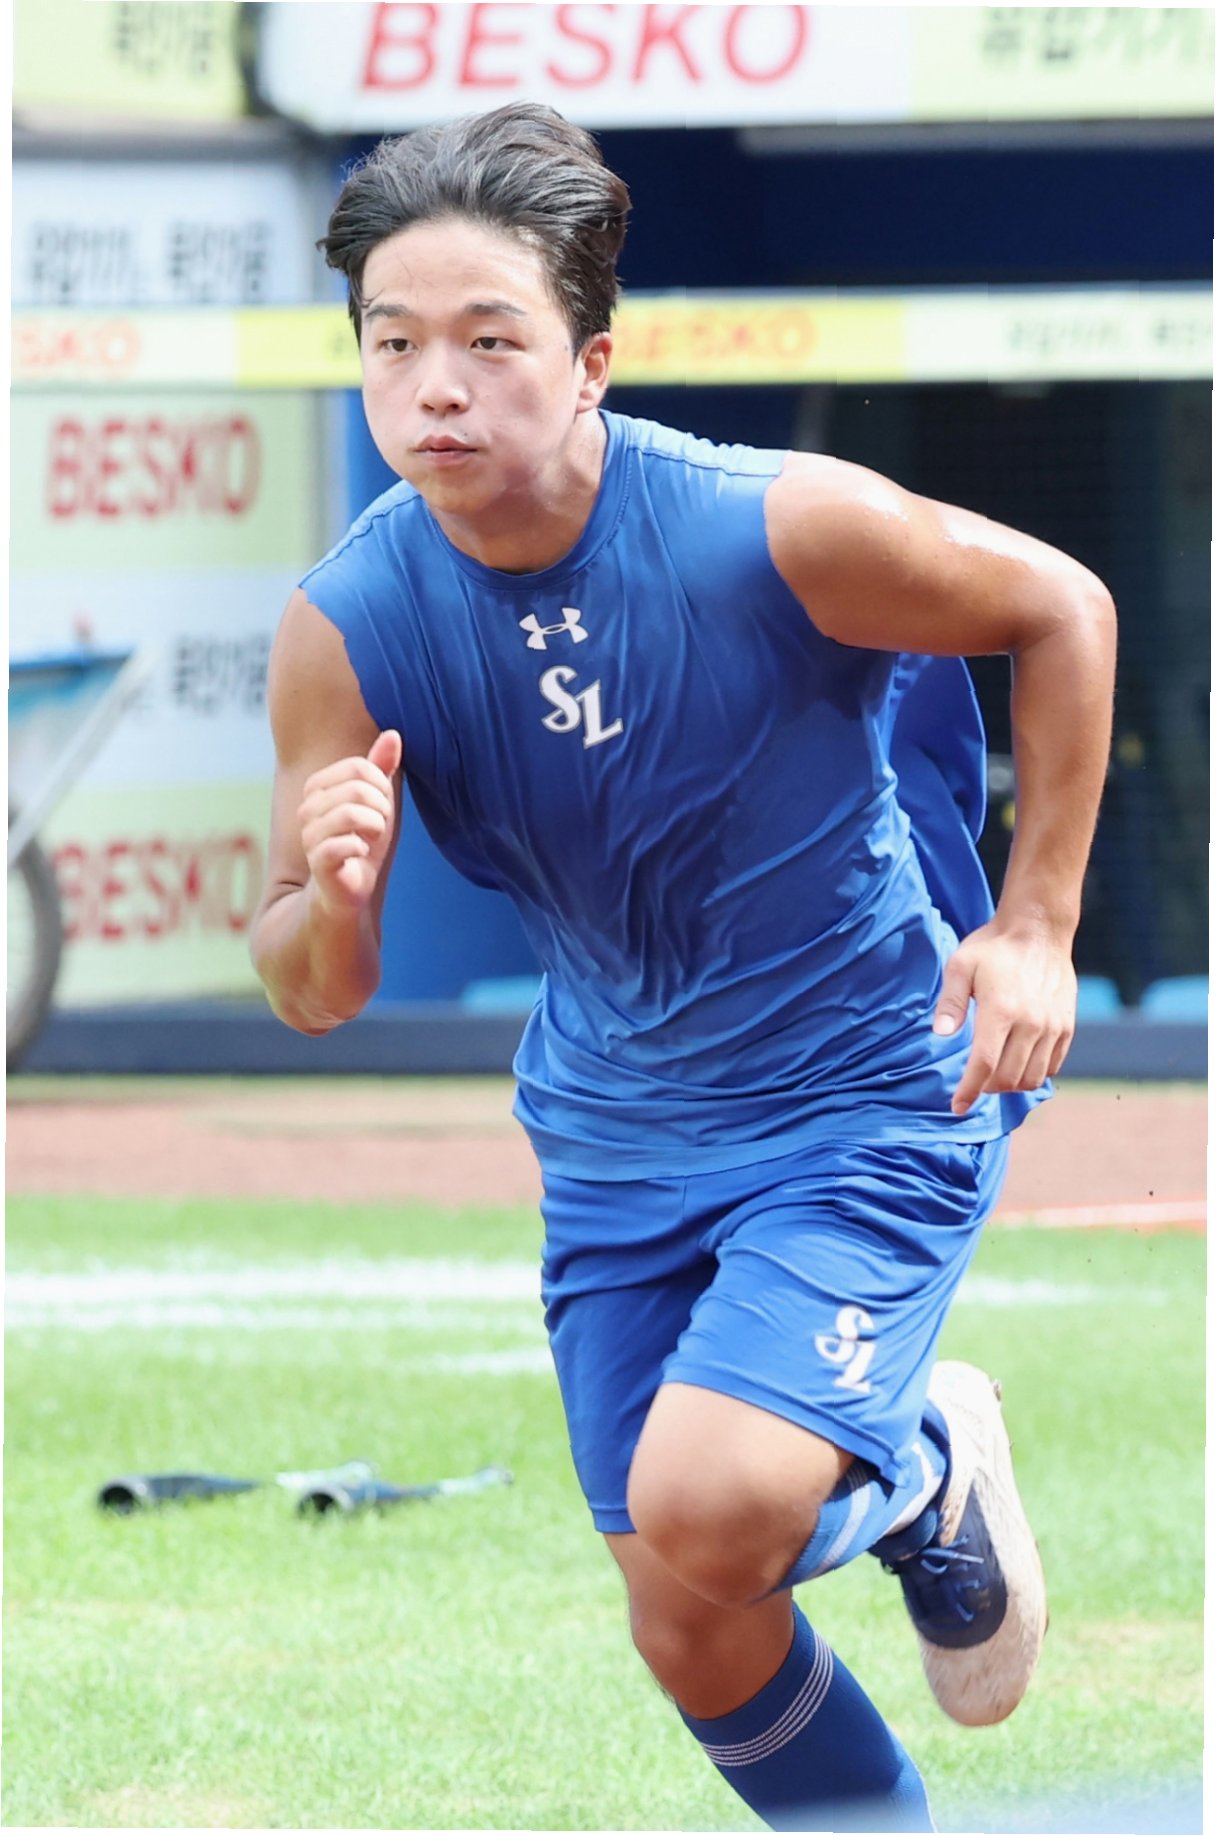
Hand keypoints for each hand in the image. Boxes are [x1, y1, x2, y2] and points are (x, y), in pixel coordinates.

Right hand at [298, 730, 401, 914]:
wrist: (350, 887)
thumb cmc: (363, 840)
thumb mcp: (378, 801)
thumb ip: (381, 768)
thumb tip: (392, 733)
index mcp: (318, 788)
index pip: (360, 768)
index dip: (382, 787)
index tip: (381, 807)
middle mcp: (307, 809)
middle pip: (358, 789)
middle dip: (381, 808)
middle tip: (379, 825)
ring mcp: (309, 836)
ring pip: (352, 814)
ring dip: (375, 828)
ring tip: (371, 838)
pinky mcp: (318, 862)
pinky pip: (343, 844)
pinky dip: (362, 848)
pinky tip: (361, 854)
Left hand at [932, 919, 1076, 1114]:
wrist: (1039, 930)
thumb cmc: (994, 947)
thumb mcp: (961, 966)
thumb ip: (950, 1002)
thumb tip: (941, 1035)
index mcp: (1001, 1010)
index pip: (984, 1065)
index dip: (969, 1091)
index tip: (957, 1107)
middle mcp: (1031, 1023)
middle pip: (1008, 1078)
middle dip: (986, 1088)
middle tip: (974, 1079)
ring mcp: (1052, 1026)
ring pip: (1031, 1078)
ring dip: (1010, 1085)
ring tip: (994, 1073)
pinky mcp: (1066, 1027)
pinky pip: (1051, 1066)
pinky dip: (1033, 1074)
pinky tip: (1017, 1063)